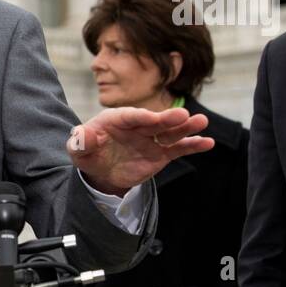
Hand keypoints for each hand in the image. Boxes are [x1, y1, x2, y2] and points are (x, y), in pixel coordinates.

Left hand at [68, 106, 213, 195]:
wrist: (101, 171)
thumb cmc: (89, 154)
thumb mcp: (78, 150)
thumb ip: (79, 142)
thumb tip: (80, 134)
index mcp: (116, 119)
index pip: (130, 116)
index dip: (141, 117)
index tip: (153, 119)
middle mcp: (137, 126)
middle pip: (154, 121)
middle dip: (167, 119)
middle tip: (183, 115)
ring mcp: (151, 139)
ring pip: (170, 132)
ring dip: (186, 128)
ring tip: (201, 122)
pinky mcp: (160, 153)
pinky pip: (178, 148)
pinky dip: (192, 145)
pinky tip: (207, 143)